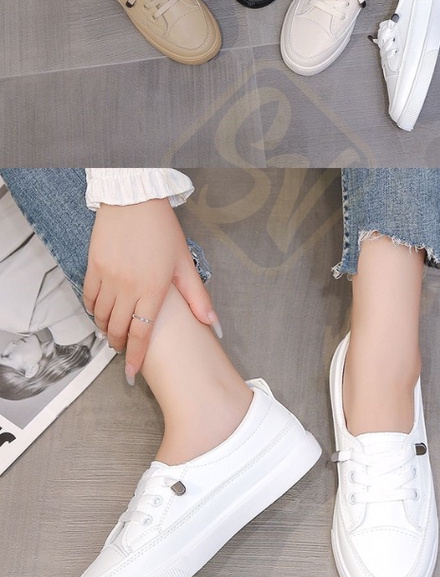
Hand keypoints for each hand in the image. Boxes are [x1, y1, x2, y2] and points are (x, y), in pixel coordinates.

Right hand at [82, 199, 218, 382]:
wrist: (135, 202)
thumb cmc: (163, 232)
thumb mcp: (184, 263)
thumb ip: (197, 297)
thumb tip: (213, 323)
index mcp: (154, 289)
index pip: (142, 333)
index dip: (136, 357)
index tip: (131, 373)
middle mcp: (128, 287)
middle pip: (119, 329)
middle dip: (121, 344)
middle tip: (126, 348)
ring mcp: (108, 278)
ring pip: (102, 317)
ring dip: (107, 328)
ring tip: (116, 330)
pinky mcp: (93, 268)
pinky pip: (89, 299)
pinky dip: (94, 310)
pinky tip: (103, 311)